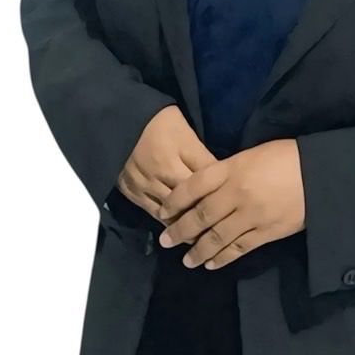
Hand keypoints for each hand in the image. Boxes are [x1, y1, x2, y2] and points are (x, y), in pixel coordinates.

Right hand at [116, 105, 218, 223]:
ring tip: (203, 234)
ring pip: (172, 213)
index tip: (232, 205)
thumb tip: (221, 176)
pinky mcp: (132, 193)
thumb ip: (201, 155)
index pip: (205, 178)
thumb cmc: (159, 121)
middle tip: (223, 226)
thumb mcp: (186, 131)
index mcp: (179, 151)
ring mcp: (146, 184)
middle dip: (206, 213)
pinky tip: (180, 229)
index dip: (220, 192)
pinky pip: (154, 214)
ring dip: (187, 224)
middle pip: (190, 200)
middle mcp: (163, 171)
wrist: (121, 121)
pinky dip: (168, 223)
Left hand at [156, 139, 305, 269]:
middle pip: (202, 215)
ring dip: (198, 250)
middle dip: (180, 229)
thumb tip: (205, 186)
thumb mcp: (251, 155)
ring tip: (186, 260)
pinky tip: (212, 264)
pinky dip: (223, 258)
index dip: (175, 199)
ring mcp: (251, 215)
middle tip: (165, 240)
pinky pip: (239, 248)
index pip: (195, 185)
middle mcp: (237, 193)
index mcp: (232, 169)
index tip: (162, 211)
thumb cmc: (285, 157)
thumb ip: (227, 170)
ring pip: (217, 237)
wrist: (318, 173)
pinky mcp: (266, 232)